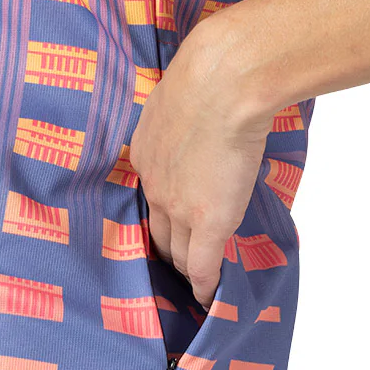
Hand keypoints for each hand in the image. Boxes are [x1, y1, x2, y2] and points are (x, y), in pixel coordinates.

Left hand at [129, 13, 274, 310]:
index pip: (150, 198)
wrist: (223, 81)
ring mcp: (178, 207)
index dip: (162, 214)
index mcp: (146, 155)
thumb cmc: (210, 72)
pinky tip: (209, 297)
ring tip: (195, 283)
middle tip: (179, 264)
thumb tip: (205, 111)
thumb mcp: (181, 94)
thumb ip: (185, 114)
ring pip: (177, 251)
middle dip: (166, 249)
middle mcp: (154, 186)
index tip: (172, 222)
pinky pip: (202, 266)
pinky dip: (205, 285)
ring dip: (185, 268)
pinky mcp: (208, 220)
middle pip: (156, 232)